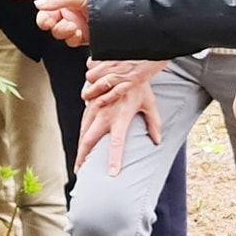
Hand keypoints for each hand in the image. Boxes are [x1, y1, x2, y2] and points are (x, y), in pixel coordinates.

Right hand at [3, 0, 88, 46]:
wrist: (122, 17)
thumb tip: (38, 6)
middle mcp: (66, 7)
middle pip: (43, 15)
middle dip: (44, 20)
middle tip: (52, 21)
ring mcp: (73, 21)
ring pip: (54, 30)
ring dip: (59, 30)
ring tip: (72, 27)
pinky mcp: (81, 35)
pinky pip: (68, 39)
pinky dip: (70, 37)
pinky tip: (79, 33)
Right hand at [75, 60, 160, 174]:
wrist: (123, 62)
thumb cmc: (138, 84)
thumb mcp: (149, 104)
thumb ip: (153, 124)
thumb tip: (157, 140)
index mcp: (120, 118)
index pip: (116, 144)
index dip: (113, 159)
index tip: (111, 173)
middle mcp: (104, 114)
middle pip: (89, 140)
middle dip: (83, 157)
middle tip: (80, 170)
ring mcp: (95, 108)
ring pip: (83, 131)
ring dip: (80, 147)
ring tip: (79, 160)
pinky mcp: (90, 102)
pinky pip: (83, 120)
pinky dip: (81, 132)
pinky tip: (81, 140)